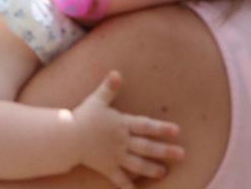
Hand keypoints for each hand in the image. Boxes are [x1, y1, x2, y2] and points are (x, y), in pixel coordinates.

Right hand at [73, 71, 183, 188]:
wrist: (67, 137)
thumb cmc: (82, 117)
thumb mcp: (96, 100)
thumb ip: (108, 88)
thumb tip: (117, 73)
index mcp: (122, 125)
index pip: (146, 126)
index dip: (161, 128)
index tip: (177, 131)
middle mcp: (122, 142)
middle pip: (147, 147)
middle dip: (165, 151)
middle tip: (182, 155)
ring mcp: (116, 156)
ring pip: (138, 164)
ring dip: (152, 169)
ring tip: (163, 172)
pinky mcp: (107, 168)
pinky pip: (120, 179)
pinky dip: (128, 187)